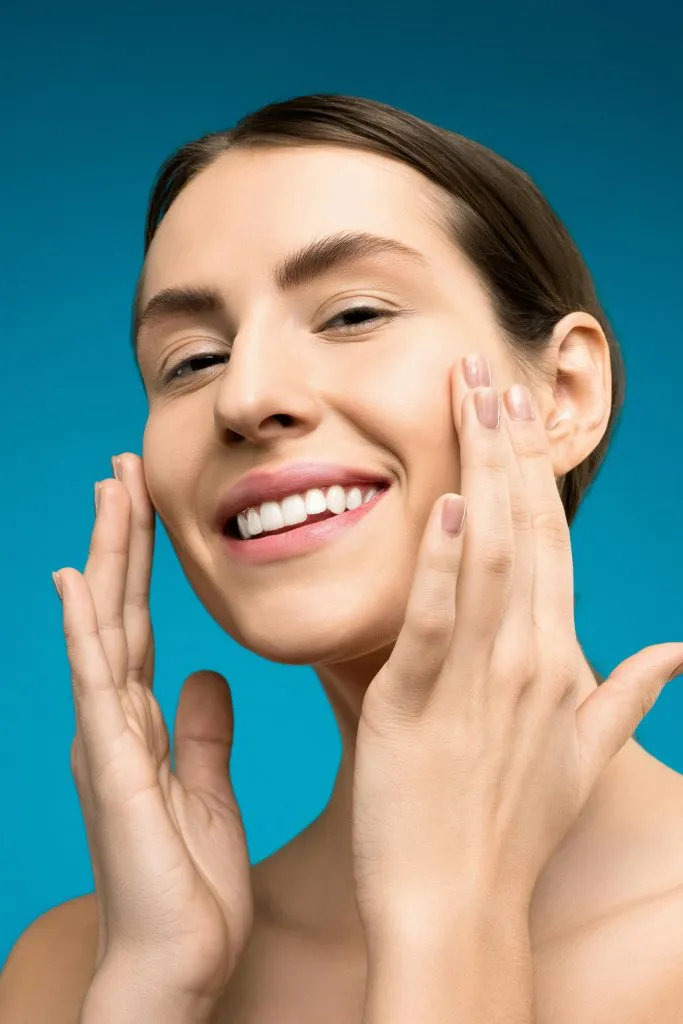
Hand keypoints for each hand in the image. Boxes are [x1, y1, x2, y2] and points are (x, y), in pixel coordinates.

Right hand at [53, 454, 252, 1005]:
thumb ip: (201, 731)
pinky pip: (96, 685)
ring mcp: (107, 740)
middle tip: (124, 469)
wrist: (177, 967)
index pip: (142, 625)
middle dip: (123, 538)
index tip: (150, 505)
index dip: (144, 565)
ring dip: (106, 557)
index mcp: (143, 725)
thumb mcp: (206, 791)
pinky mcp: (112, 767)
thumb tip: (205, 674)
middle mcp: (116, 722)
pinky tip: (77, 579)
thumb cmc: (188, 889)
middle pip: (120, 611)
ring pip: (104, 628)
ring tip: (108, 491)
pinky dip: (84, 629)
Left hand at [352, 354, 682, 936]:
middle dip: (505, 448)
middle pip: (524, 531)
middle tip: (485, 373)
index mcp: (555, 662)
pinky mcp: (416, 705)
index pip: (552, 546)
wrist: (459, 908)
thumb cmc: (512, 830)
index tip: (519, 414)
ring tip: (467, 402)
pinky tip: (448, 505)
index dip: (535, 476)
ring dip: (480, 474)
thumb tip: (677, 654)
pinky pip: (435, 623)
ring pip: (488, 557)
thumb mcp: (580, 759)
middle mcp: (526, 659)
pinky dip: (444, 563)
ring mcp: (476, 680)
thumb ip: (625, 696)